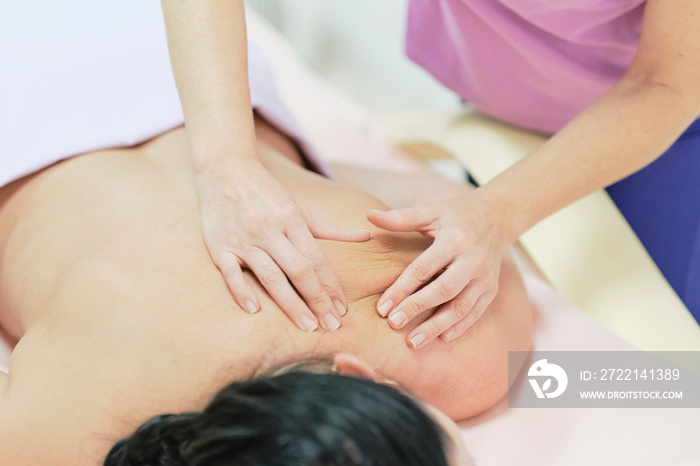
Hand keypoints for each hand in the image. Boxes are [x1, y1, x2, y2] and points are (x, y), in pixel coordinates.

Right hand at [196, 159, 370, 331]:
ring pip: (270, 276)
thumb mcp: (300, 208)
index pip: (316, 260)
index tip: (343, 309)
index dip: (331, 286)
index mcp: (292, 221)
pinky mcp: (220, 247)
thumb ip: (331, 229)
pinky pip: (230, 273)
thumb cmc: (267, 193)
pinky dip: (242, 292)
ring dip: (290, 304)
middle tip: (331, 326)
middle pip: (299, 271)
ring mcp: (244, 240)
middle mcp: (269, 231)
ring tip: (307, 325)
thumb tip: (366, 236)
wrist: (224, 170)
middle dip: (318, 300)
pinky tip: (255, 310)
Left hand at [367, 191, 509, 347]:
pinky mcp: (491, 290)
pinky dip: (459, 327)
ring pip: (461, 307)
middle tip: (393, 324)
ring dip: (436, 326)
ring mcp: (485, 277)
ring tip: (413, 342)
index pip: (423, 268)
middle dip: (416, 308)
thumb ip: (400, 218)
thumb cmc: (455, 215)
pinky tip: (441, 338)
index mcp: (455, 239)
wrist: (497, 217)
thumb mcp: (431, 211)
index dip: (401, 289)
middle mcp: (473, 260)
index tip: (381, 308)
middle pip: (443, 290)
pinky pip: (475, 312)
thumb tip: (369, 215)